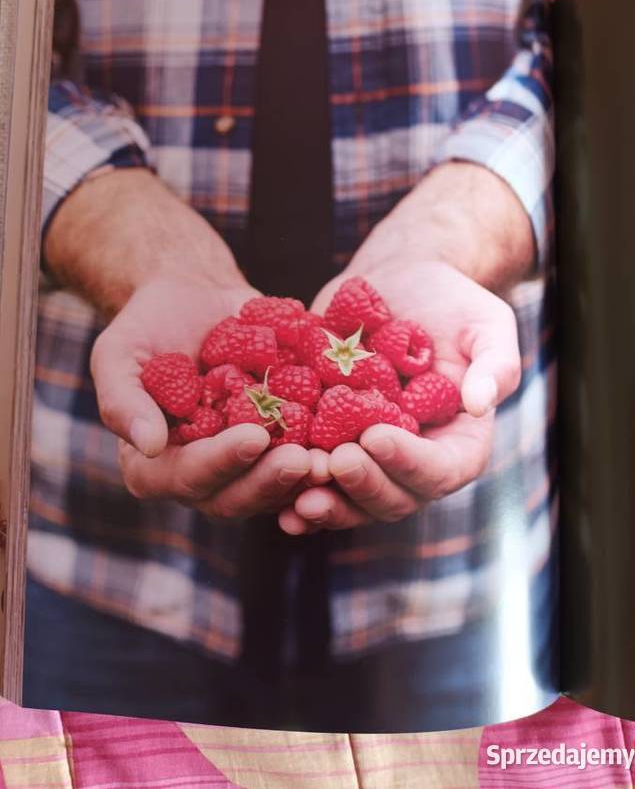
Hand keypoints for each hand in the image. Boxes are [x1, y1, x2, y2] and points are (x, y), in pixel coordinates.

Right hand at [91, 274, 311, 517]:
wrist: (196, 298)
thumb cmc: (149, 325)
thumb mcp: (118, 353)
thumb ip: (124, 400)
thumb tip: (148, 445)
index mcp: (155, 465)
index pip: (186, 477)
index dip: (220, 462)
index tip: (253, 437)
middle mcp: (202, 474)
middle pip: (236, 496)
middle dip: (270, 480)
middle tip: (305, 460)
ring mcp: (244, 463)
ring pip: (275, 487)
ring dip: (306, 478)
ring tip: (334, 457)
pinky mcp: (279, 443)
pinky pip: (303, 458)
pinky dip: (327, 452)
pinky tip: (355, 437)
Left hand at [278, 257, 520, 533]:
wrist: (399, 280)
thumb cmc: (451, 300)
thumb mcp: (486, 324)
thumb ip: (495, 364)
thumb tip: (479, 404)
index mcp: (458, 442)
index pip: (442, 470)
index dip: (410, 463)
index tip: (375, 437)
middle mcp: (414, 459)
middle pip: (394, 497)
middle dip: (362, 487)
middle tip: (332, 462)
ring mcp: (370, 456)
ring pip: (350, 498)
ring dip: (325, 501)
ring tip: (294, 488)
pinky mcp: (331, 440)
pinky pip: (314, 476)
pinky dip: (291, 488)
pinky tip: (269, 486)